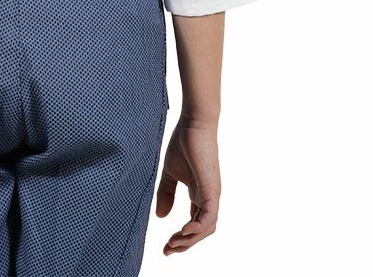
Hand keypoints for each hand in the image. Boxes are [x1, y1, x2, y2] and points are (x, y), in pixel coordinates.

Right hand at [155, 118, 220, 255]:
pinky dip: (197, 229)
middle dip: (185, 244)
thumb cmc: (183, 143)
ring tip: (173, 244)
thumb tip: (161, 217)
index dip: (181, 238)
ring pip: (206, 228)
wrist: (193, 123)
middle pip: (201, 231)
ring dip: (190, 240)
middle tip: (167, 250)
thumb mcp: (170, 172)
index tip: (165, 247)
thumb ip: (166, 193)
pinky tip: (183, 232)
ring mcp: (212, 194)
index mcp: (200, 194)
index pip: (194, 224)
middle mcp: (208, 197)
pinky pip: (209, 218)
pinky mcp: (212, 190)